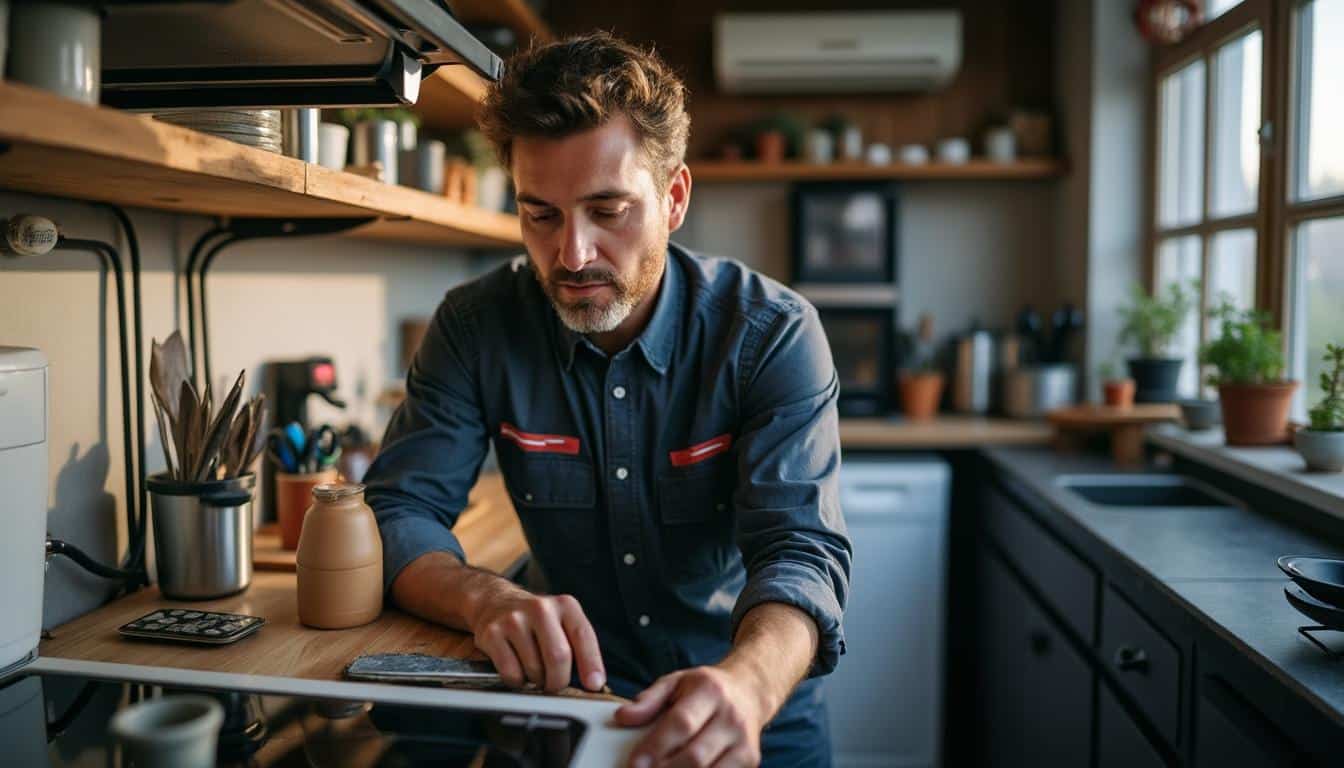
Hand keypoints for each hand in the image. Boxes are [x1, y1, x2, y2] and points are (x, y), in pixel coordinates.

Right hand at [467, 589, 605, 692]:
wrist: (495, 603)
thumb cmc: (536, 620)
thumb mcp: (563, 622)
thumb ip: (579, 646)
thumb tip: (593, 682)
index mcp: (565, 605)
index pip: (583, 636)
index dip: (591, 663)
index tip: (593, 684)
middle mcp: (540, 609)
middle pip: (558, 656)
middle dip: (559, 680)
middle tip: (555, 684)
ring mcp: (514, 620)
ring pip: (534, 670)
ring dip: (537, 681)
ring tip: (534, 670)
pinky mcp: (492, 634)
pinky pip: (511, 674)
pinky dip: (517, 681)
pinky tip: (517, 668)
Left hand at [614, 665, 768, 767]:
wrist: (749, 692)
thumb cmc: (705, 689)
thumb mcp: (676, 682)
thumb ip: (648, 699)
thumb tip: (622, 717)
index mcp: (710, 691)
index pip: (681, 723)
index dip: (655, 747)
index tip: (634, 764)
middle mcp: (731, 717)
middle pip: (695, 755)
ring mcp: (744, 741)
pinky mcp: (750, 760)